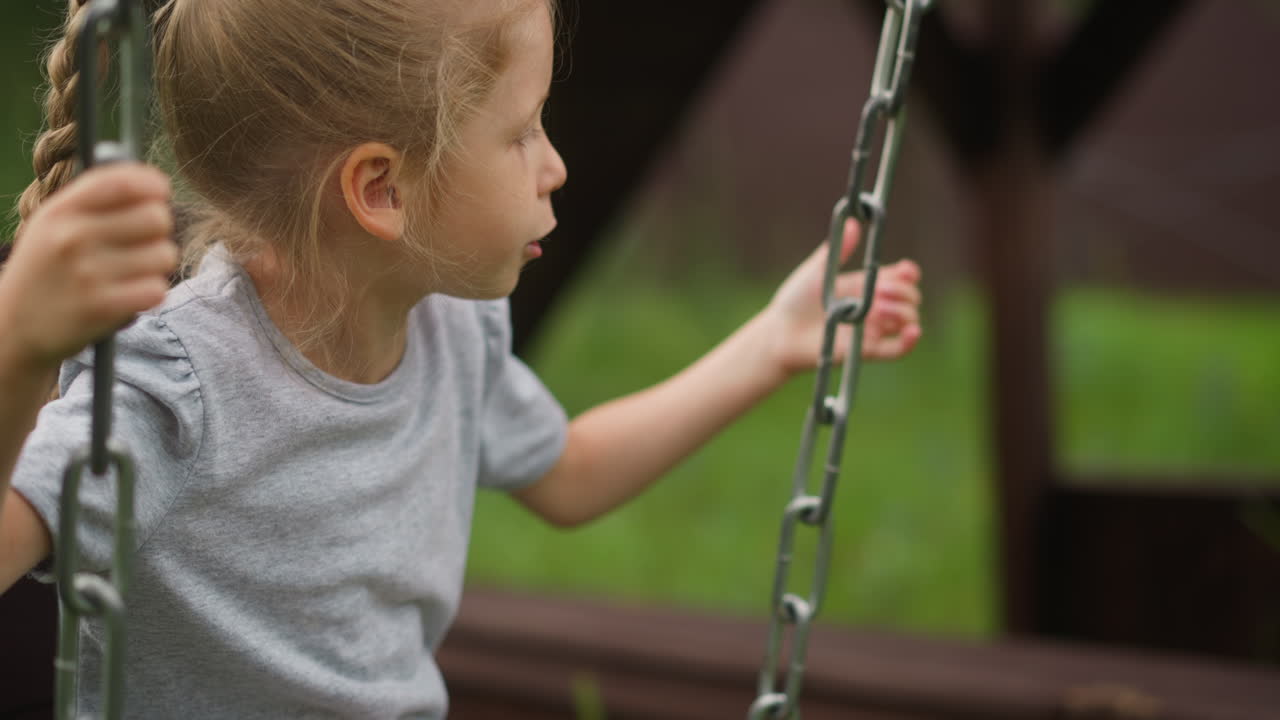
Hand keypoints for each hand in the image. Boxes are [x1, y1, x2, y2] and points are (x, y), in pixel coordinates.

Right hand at [0, 164, 175, 372]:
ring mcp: (87, 274)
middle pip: (157, 217)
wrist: (14, 327)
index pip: (123, 182)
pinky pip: (157, 289)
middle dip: (158, 230)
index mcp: (61, 211)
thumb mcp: (54, 222)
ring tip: (130, 272)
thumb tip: (154, 185)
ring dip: (156, 265)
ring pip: (164, 254)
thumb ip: (98, 197)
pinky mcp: (102, 308)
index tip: (160, 194)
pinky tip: (129, 294)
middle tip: (140, 243)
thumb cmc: (48, 268)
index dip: (154, 185)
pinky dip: (150, 292)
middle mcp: (72, 237)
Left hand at [763, 218, 921, 375]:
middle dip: (903, 291)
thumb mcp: (818, 270)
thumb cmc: (794, 300)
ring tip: (879, 308)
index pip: (901, 278)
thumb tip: (853, 221)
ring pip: (908, 321)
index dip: (908, 273)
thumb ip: (838, 249)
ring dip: (903, 311)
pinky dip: (909, 341)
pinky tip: (912, 331)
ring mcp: (872, 329)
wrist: (779, 332)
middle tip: (881, 290)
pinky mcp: (866, 350)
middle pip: (909, 297)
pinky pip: (897, 350)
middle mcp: (874, 307)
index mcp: (864, 285)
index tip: (905, 269)